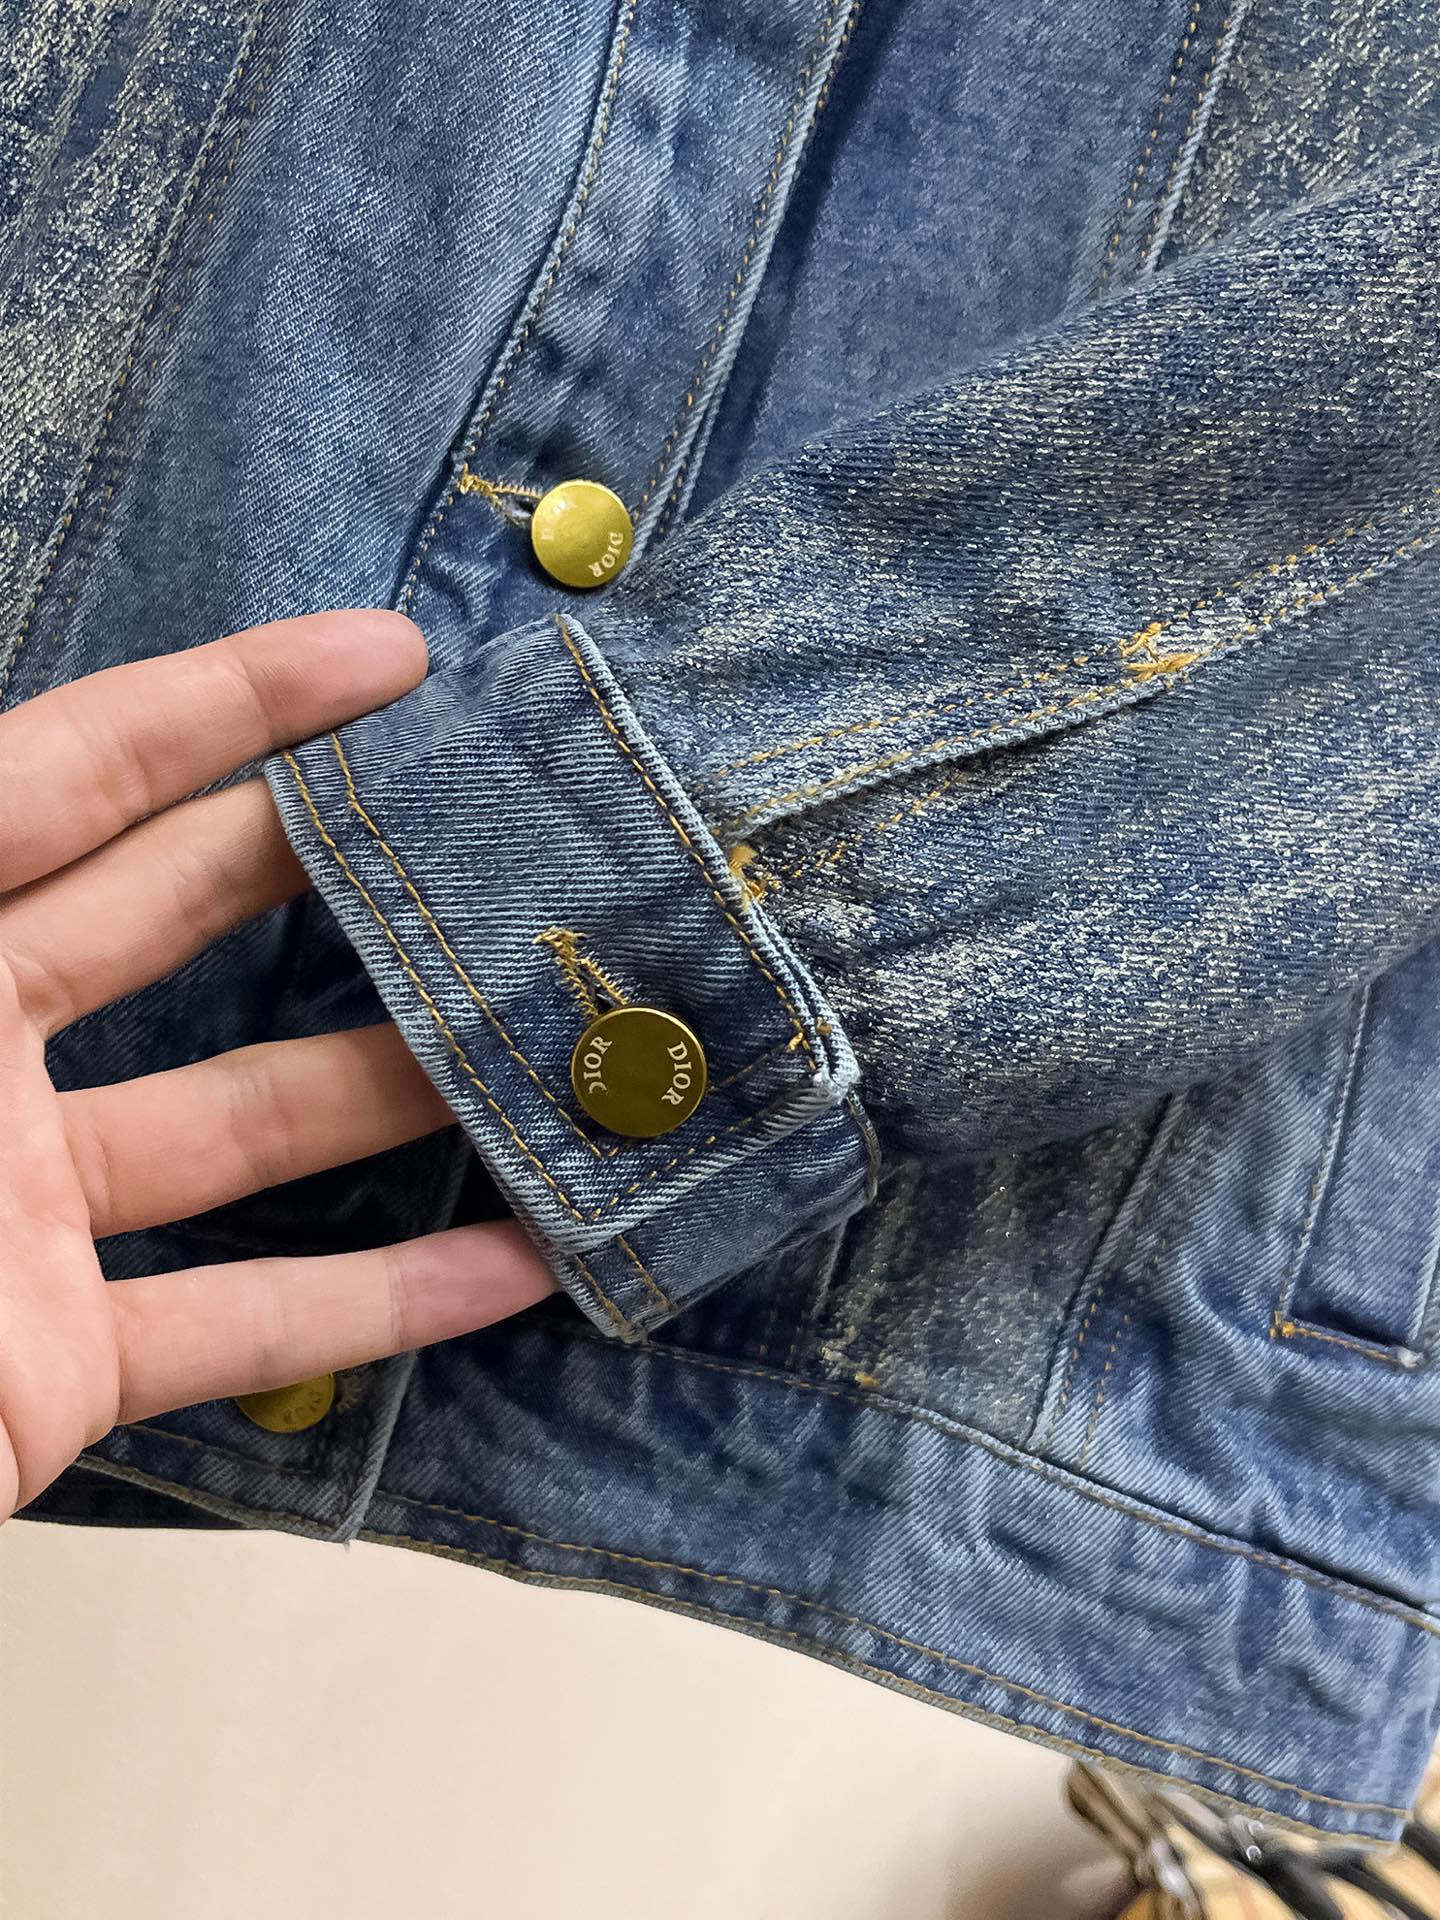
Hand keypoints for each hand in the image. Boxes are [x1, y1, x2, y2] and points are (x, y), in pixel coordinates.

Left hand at [0, 611, 556, 1521]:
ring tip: (549, 1032)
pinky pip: (236, 1323)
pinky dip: (374, 1304)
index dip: (230, 702)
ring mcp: (11, 1216)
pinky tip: (508, 1266)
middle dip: (342, 854)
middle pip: (176, 913)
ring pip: (240, 1120)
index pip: (68, 774)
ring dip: (399, 1083)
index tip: (392, 656)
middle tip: (503, 811)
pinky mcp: (50, 1372)